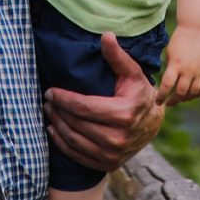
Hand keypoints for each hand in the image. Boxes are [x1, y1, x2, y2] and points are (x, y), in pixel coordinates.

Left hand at [44, 33, 164, 172]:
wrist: (153, 123)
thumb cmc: (139, 93)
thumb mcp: (131, 73)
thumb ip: (117, 56)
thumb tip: (106, 35)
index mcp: (123, 114)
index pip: (84, 107)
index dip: (64, 99)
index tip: (50, 91)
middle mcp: (118, 138)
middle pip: (76, 124)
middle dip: (57, 110)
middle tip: (46, 100)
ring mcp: (112, 154)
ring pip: (74, 140)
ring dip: (57, 126)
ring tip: (49, 112)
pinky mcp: (107, 164)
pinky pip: (77, 155)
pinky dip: (62, 144)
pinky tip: (54, 130)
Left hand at [158, 27, 199, 105]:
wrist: (196, 29)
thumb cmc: (179, 40)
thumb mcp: (169, 54)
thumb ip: (169, 70)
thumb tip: (167, 85)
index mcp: (176, 64)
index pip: (167, 86)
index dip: (161, 96)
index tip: (158, 101)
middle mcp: (188, 69)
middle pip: (180, 92)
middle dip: (173, 101)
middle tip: (168, 103)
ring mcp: (199, 70)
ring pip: (193, 93)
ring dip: (185, 99)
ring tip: (180, 98)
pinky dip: (198, 94)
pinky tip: (192, 94)